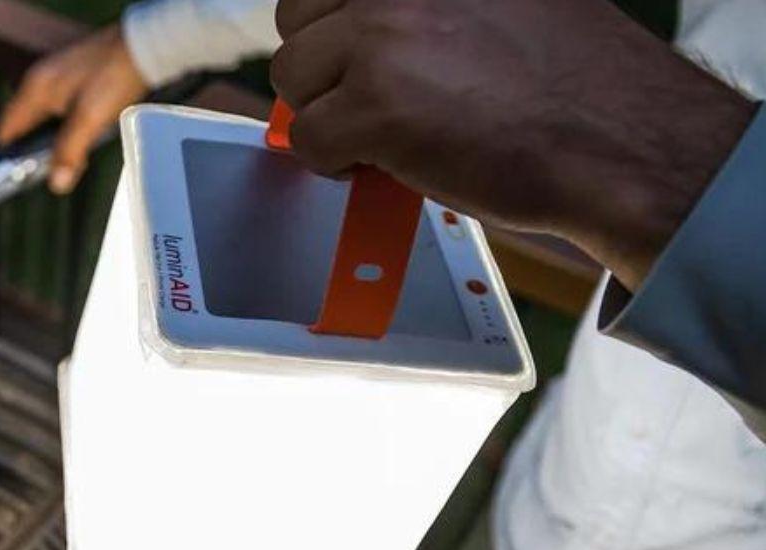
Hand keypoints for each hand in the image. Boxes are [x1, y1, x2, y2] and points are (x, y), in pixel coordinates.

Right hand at [0, 25, 148, 193]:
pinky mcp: (77, 75)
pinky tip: (81, 134)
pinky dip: (64, 124)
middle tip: (38, 170)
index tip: (10, 174)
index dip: (6, 153)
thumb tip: (56, 183)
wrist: (143, 46)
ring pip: (44, 115)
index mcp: (36, 89)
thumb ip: (70, 151)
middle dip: (29, 147)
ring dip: (49, 137)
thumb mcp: (90, 120)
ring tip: (63, 157)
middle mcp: (42, 80)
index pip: (7, 127)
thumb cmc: (115, 76)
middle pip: (24, 122)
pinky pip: (61, 106)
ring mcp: (59, 76)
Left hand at [271, 0, 754, 288]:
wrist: (624, 144)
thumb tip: (360, 19)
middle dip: (322, 62)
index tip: (347, 50)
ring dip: (327, 112)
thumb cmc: (573, 81)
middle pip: (297, 16)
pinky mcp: (375, 106)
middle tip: (365, 95)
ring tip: (382, 133)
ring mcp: (383, 37)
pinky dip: (333, 162)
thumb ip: (429, 1)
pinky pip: (307, 139)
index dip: (333, 20)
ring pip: (293, 79)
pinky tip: (381, 164)